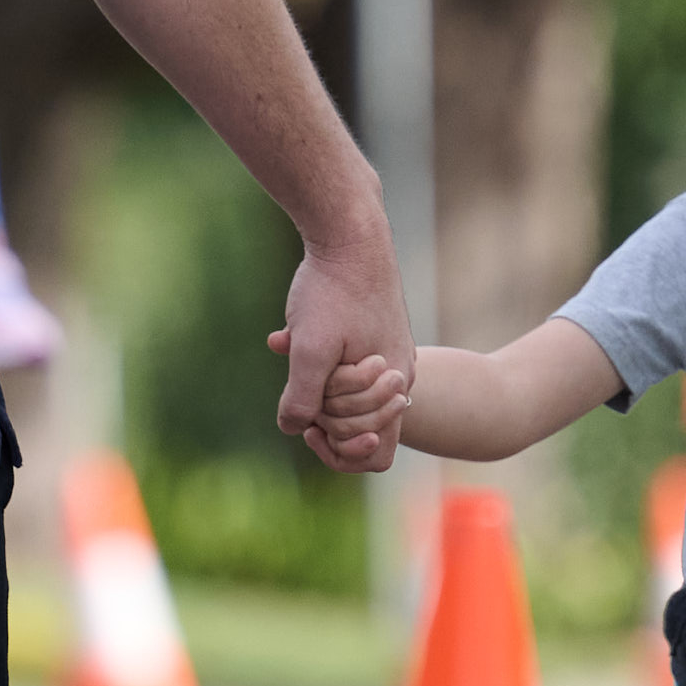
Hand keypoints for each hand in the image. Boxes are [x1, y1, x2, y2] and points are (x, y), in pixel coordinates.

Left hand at [269, 237, 407, 469]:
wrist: (351, 232)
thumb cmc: (333, 290)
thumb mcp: (311, 349)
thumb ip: (303, 398)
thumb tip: (293, 428)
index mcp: (392, 385)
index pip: (376, 453)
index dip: (340, 451)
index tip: (311, 425)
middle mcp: (397, 373)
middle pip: (359, 426)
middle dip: (325, 411)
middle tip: (302, 378)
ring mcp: (387, 353)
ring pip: (346, 393)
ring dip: (316, 382)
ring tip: (292, 348)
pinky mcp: (372, 332)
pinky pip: (342, 364)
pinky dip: (316, 358)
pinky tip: (288, 334)